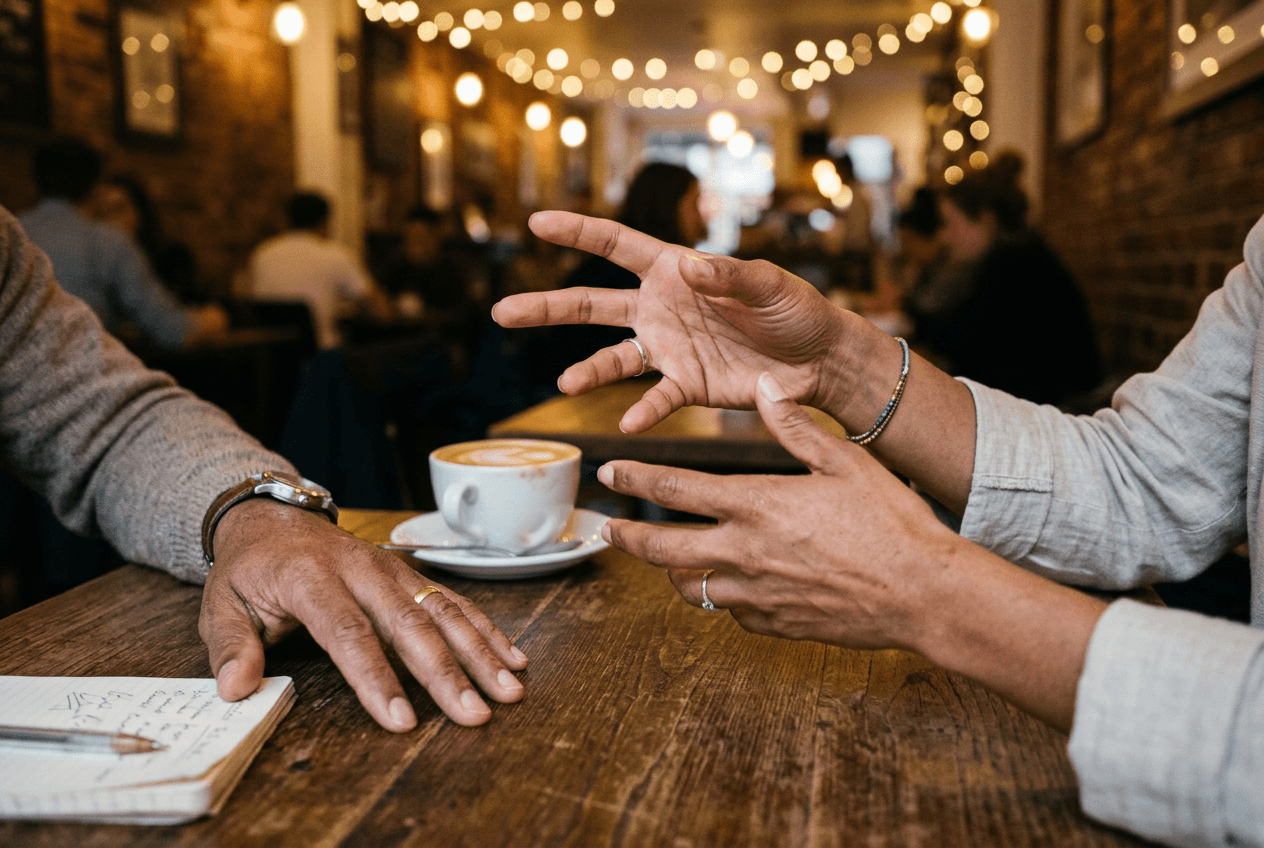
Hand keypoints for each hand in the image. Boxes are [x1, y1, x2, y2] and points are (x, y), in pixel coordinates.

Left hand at [199, 499, 528, 730]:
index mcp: (311, 579)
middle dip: (447, 672)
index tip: (402, 720)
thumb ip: (231, 647)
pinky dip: (485, 628)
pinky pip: (452, 600)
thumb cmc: (250, 569)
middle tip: (474, 713)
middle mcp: (361, 570)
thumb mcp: (220, 604)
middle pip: (410, 624)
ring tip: (509, 689)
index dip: (378, 678)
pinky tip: (512, 655)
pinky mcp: (408, 574)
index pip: (349, 634)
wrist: (271, 517)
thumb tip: (237, 689)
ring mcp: (391, 570)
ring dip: (480, 651)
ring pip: (443, 610)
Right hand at [491, 211, 874, 432]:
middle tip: (502, 312)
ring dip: (587, 371)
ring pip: (612, 357)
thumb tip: (691, 268)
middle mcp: (660, 308)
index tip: (536, 222)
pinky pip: (656, 398)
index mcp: (675, 270)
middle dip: (547, 308)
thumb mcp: (769, 285)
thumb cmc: (795, 310)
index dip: (578, 232)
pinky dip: (643, 411)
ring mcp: (668, 348)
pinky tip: (629, 424)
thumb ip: (731, 276)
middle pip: (591, 304)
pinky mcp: (686, 384)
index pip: (617, 245)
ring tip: (565, 382)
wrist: (818, 360)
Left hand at [594, 371, 955, 651]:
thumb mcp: (846, 461)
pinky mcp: (775, 624)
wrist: (923, 592)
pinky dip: (723, 598)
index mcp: (757, 503)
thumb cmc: (891, 522)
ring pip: (690, 588)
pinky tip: (734, 586)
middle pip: (662, 550)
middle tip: (609, 532)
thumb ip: (796, 427)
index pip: (675, 490)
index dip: (635, 480)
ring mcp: (757, 594)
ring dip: (673, 573)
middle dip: (628, 539)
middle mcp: (745, 551)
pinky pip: (732, 613)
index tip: (610, 473)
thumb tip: (764, 388)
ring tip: (668, 562)